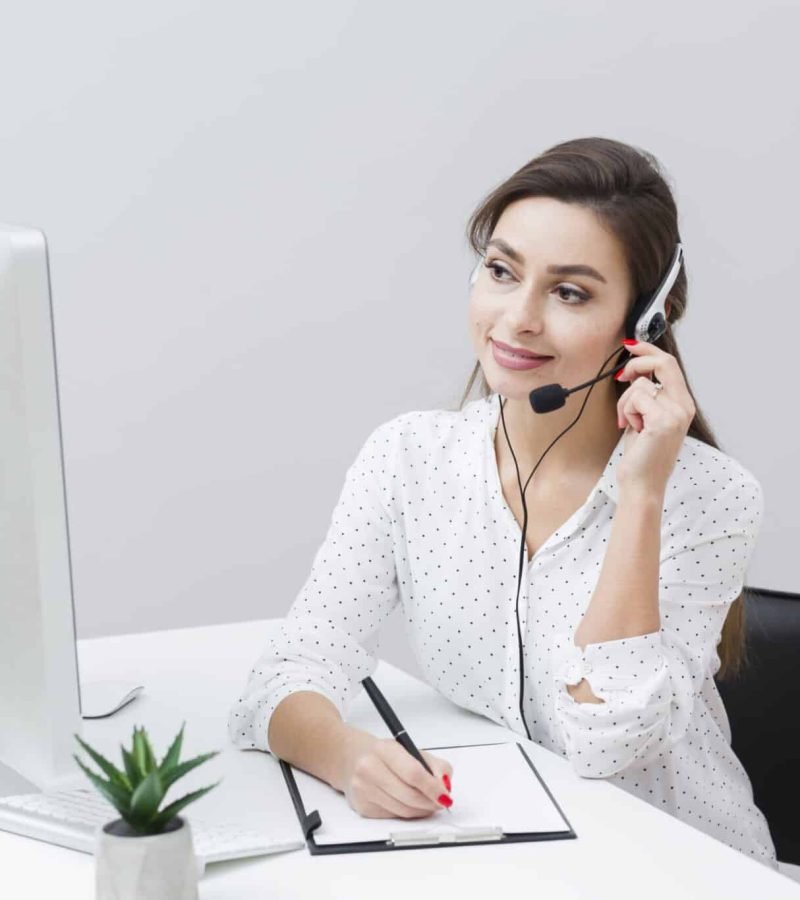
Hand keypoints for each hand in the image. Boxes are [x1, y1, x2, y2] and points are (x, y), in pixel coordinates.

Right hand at [339, 733, 453, 818]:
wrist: (350, 758)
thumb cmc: (382, 754)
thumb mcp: (409, 749)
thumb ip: (434, 764)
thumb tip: (446, 785)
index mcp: (384, 750)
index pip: (414, 773)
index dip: (433, 788)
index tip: (445, 795)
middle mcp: (370, 768)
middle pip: (409, 795)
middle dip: (430, 803)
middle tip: (441, 802)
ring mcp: (364, 789)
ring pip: (403, 810)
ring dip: (421, 810)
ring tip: (428, 803)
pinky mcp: (362, 807)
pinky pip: (393, 816)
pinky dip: (407, 814)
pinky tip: (409, 804)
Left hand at [614, 340, 695, 494]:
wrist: (642, 485)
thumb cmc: (642, 455)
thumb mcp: (647, 419)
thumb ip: (648, 396)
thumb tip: (635, 372)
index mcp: (683, 405)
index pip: (670, 365)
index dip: (649, 351)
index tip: (631, 345)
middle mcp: (684, 407)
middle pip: (664, 363)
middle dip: (637, 362)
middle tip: (621, 375)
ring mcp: (675, 413)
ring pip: (641, 384)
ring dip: (626, 403)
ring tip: (630, 424)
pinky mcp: (662, 421)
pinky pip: (635, 398)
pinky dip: (626, 412)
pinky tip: (631, 429)